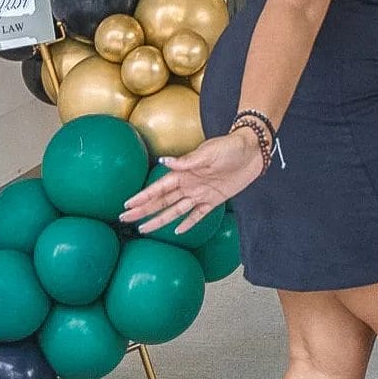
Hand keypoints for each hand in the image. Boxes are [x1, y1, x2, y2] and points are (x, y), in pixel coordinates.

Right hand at [120, 129, 263, 236]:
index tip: (128, 205)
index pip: (158, 187)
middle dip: (143, 210)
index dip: (143, 196)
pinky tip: (177, 231)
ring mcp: (200, 194)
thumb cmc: (229, 147)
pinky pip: (198, 215)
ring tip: (144, 229)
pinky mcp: (214, 200)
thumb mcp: (208, 152)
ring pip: (175, 211)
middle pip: (162, 201)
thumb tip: (164, 161)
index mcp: (184, 172)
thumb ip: (186, 161)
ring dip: (159, 220)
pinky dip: (188, 223)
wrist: (252, 150)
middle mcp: (189, 184)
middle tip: (125, 219)